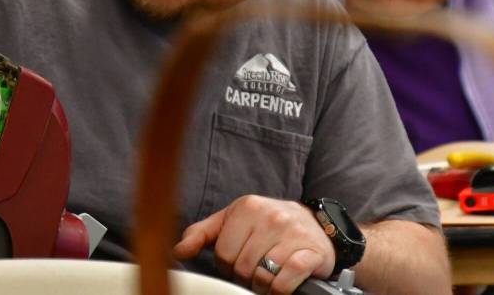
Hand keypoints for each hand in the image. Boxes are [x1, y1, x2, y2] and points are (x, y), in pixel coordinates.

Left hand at [173, 195, 334, 294]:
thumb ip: (203, 233)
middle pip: (241, 267)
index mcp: (247, 207)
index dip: (227, 265)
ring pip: (262, 277)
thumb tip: (178, 250)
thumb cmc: (267, 224)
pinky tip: (282, 282)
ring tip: (268, 274)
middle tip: (254, 269)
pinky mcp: (310, 252)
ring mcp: (292, 233)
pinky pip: (284, 282)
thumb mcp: (233, 221)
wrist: (316, 224)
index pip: (223, 253)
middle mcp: (270, 216)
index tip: (238, 260)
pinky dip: (280, 290)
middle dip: (245, 276)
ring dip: (262, 284)